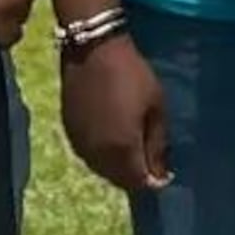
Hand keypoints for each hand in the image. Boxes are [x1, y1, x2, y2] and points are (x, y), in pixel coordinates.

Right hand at [60, 33, 171, 196]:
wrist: (93, 52)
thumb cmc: (132, 76)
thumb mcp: (155, 107)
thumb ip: (157, 144)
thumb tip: (159, 174)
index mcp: (120, 149)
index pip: (137, 182)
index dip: (153, 182)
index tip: (166, 174)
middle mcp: (96, 155)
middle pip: (118, 180)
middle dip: (136, 177)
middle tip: (152, 164)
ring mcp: (79, 145)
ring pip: (102, 170)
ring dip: (119, 169)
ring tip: (135, 154)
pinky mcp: (69, 133)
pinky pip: (89, 156)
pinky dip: (104, 157)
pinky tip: (114, 144)